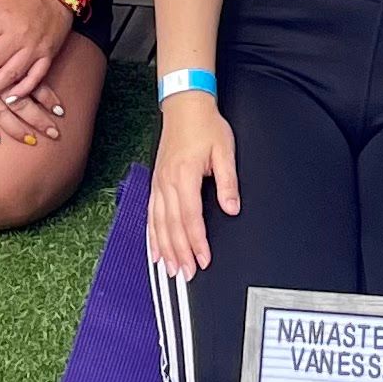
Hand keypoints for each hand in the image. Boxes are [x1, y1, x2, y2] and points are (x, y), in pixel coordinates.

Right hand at [149, 91, 239, 276]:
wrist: (185, 106)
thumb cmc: (206, 125)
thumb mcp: (224, 150)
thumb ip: (228, 181)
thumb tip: (231, 207)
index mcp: (185, 175)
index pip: (190, 217)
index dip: (197, 242)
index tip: (203, 259)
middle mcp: (167, 182)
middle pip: (172, 226)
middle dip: (180, 253)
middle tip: (186, 275)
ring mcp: (159, 183)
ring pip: (158, 223)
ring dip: (165, 249)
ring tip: (171, 269)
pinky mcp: (156, 182)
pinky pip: (151, 214)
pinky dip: (152, 235)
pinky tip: (155, 250)